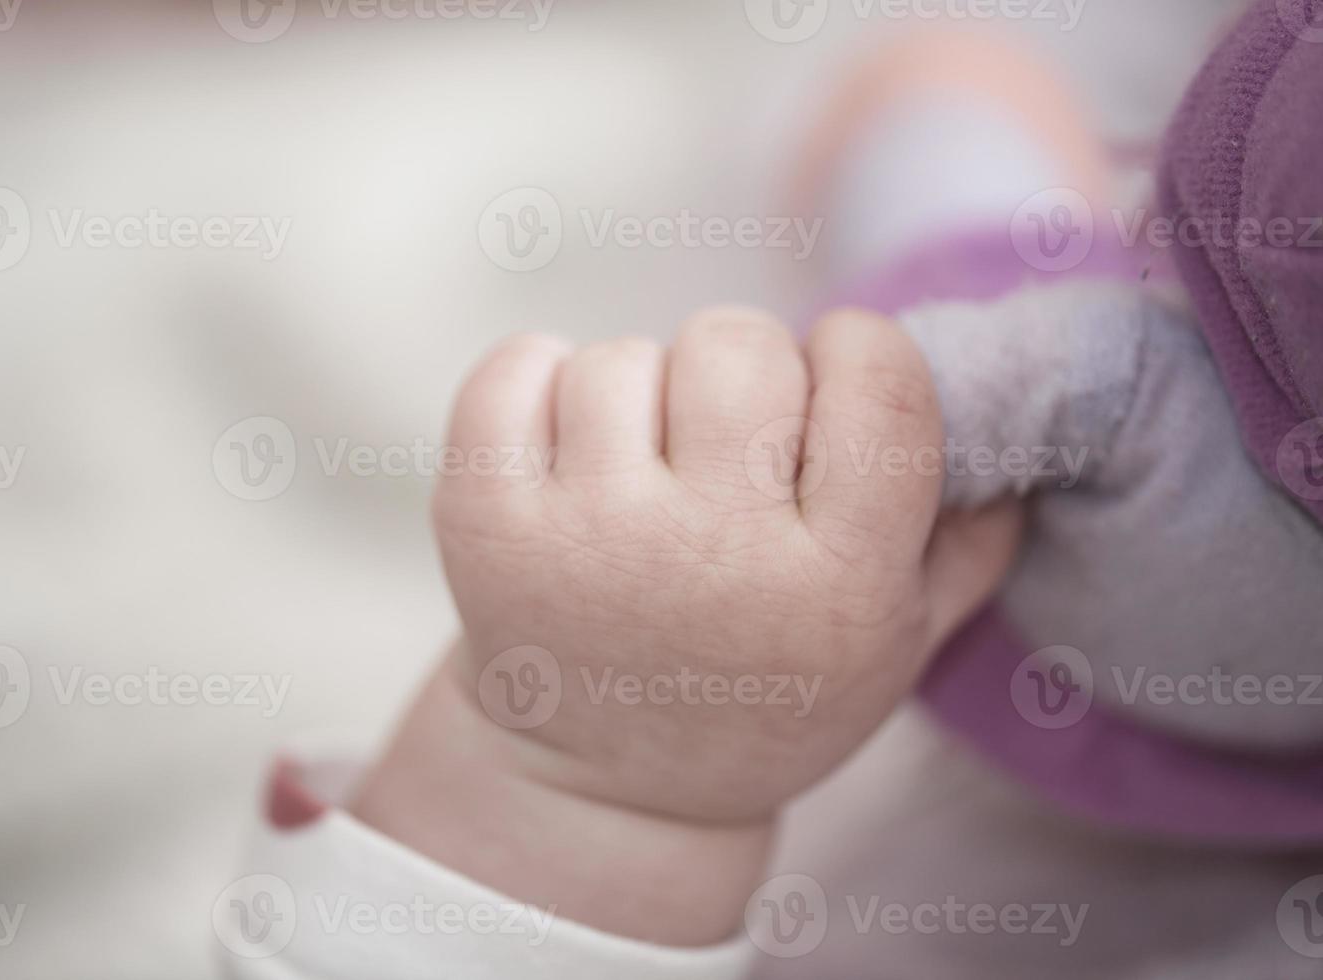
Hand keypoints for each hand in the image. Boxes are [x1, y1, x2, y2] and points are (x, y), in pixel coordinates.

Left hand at [356, 307, 1019, 943]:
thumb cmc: (765, 692)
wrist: (605, 782)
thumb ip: (970, 539)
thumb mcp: (895, 648)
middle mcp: (714, 561)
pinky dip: (531, 378)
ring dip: (637, 393)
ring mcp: (589, 542)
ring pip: (624, 357)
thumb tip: (1013, 421)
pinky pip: (511, 369)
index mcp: (839, 586)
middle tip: (723, 443)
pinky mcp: (486, 528)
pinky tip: (559, 443)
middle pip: (740, 345)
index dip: (854, 353)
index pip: (879, 377)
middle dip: (740, 372)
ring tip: (639, 475)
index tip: (827, 390)